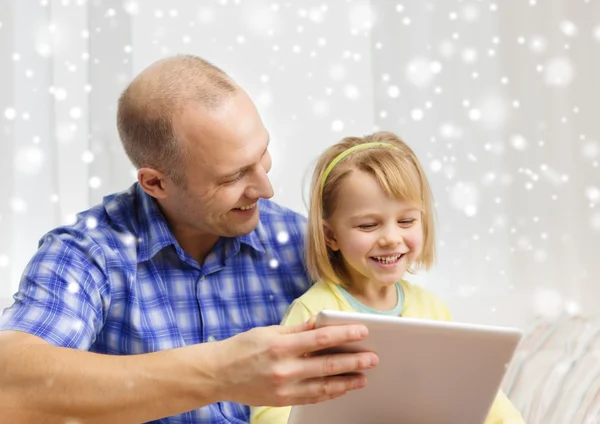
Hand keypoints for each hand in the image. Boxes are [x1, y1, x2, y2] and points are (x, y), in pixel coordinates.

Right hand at [213, 321, 377, 406]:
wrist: (217, 374)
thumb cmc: (242, 348)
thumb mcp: (269, 331)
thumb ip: (297, 330)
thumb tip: (321, 322)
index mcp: (281, 346)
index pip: (320, 339)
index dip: (344, 335)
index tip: (362, 331)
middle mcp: (284, 369)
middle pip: (327, 365)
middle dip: (354, 361)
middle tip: (373, 358)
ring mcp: (284, 388)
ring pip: (323, 386)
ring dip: (347, 381)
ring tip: (364, 377)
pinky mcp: (282, 401)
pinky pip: (312, 398)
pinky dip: (329, 392)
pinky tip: (342, 388)